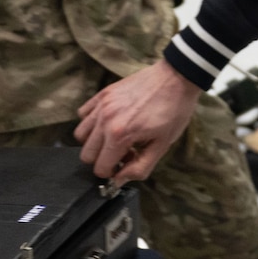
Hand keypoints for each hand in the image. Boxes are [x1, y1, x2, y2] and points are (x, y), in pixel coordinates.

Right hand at [75, 62, 200, 185]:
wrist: (177, 78)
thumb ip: (139, 168)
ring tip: (116, 137)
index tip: (125, 165)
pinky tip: (110, 122)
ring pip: (80, 135)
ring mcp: (102, 105)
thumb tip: (119, 180)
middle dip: (103, 159)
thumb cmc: (173, 110)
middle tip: (123, 152)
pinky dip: (92, 122)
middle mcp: (106, 120)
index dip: (112, 173)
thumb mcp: (162, 146)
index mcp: (120, 135)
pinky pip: (84, 113)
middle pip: (86, 154)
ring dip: (95, 142)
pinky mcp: (103, 93)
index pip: (100, 168)